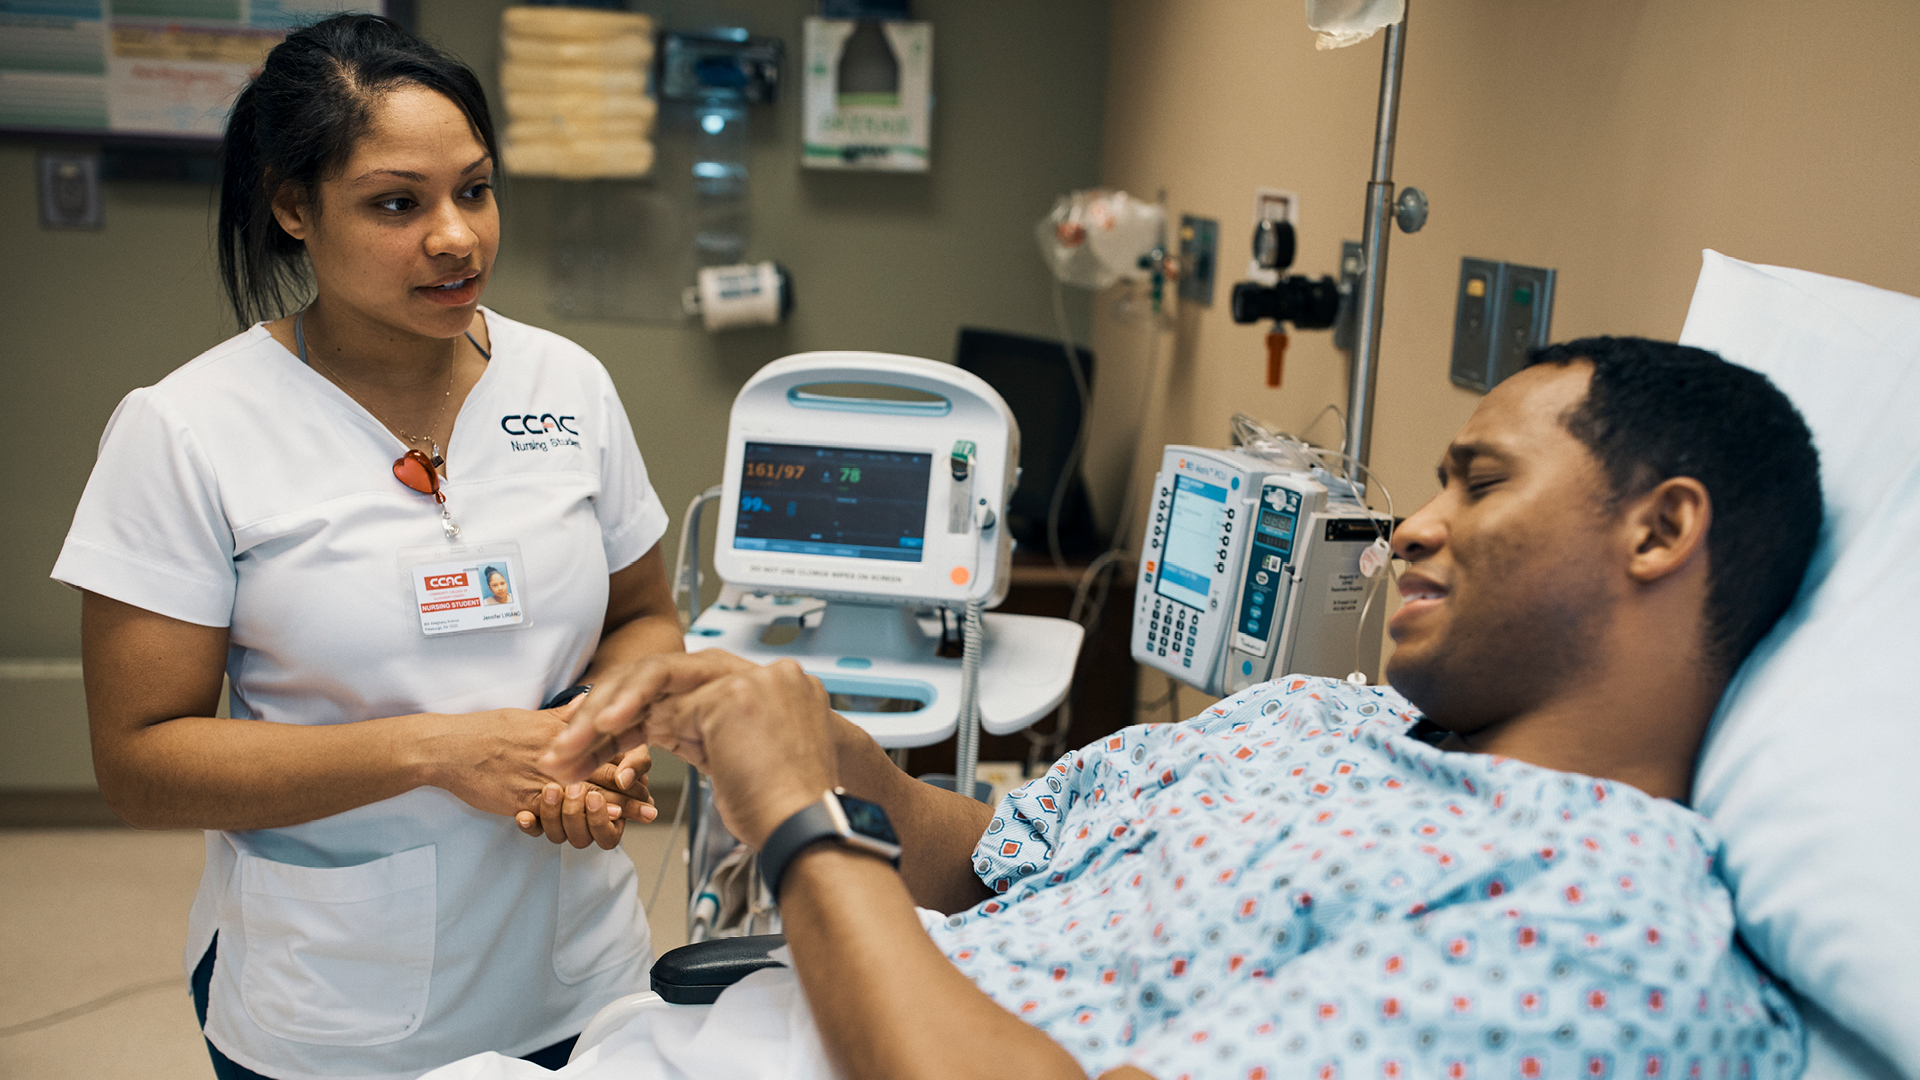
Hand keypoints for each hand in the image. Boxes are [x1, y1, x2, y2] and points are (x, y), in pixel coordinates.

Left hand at [514, 750, 656, 849]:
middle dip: (576, 816)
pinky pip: (533, 828)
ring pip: (557, 835)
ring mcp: (562, 817)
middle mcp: (586, 820)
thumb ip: (636, 763)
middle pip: (581, 838)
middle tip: (575, 790)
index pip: (607, 834)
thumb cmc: (607, 740)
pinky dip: (529, 824)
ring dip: (554, 817)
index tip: (595, 798)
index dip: (600, 819)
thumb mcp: (629, 745)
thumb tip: (624, 781)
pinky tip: (524, 815)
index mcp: (613, 812)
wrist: (572, 730)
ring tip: (552, 790)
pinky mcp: (540, 811)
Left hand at [542, 651, 836, 847]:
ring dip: (605, 711)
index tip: (592, 744)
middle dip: (607, 708)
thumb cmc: (782, 811)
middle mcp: (759, 675)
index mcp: (761, 690)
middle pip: (664, 674)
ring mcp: (749, 680)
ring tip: (570, 739)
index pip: (680, 690)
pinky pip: (662, 701)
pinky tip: (599, 733)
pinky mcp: (732, 695)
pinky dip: (623, 716)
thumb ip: (701, 736)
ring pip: (656, 676)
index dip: (630, 715)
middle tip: (567, 742)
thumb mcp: (734, 765)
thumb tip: (646, 735)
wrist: (813, 829)